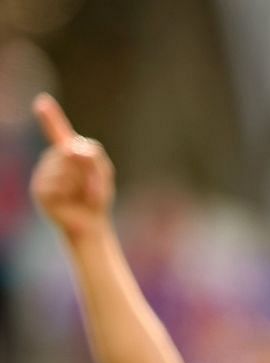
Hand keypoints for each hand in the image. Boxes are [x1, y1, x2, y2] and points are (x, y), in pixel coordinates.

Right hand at [31, 95, 114, 238]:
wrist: (90, 225)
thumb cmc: (95, 197)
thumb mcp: (102, 173)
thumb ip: (93, 155)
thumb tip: (70, 148)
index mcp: (66, 155)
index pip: (57, 131)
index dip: (51, 117)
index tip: (42, 101)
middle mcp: (50, 162)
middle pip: (69, 152)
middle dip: (87, 170)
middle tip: (91, 187)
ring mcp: (42, 175)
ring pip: (63, 167)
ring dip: (79, 182)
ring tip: (80, 195)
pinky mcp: (39, 190)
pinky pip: (56, 183)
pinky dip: (69, 192)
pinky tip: (69, 201)